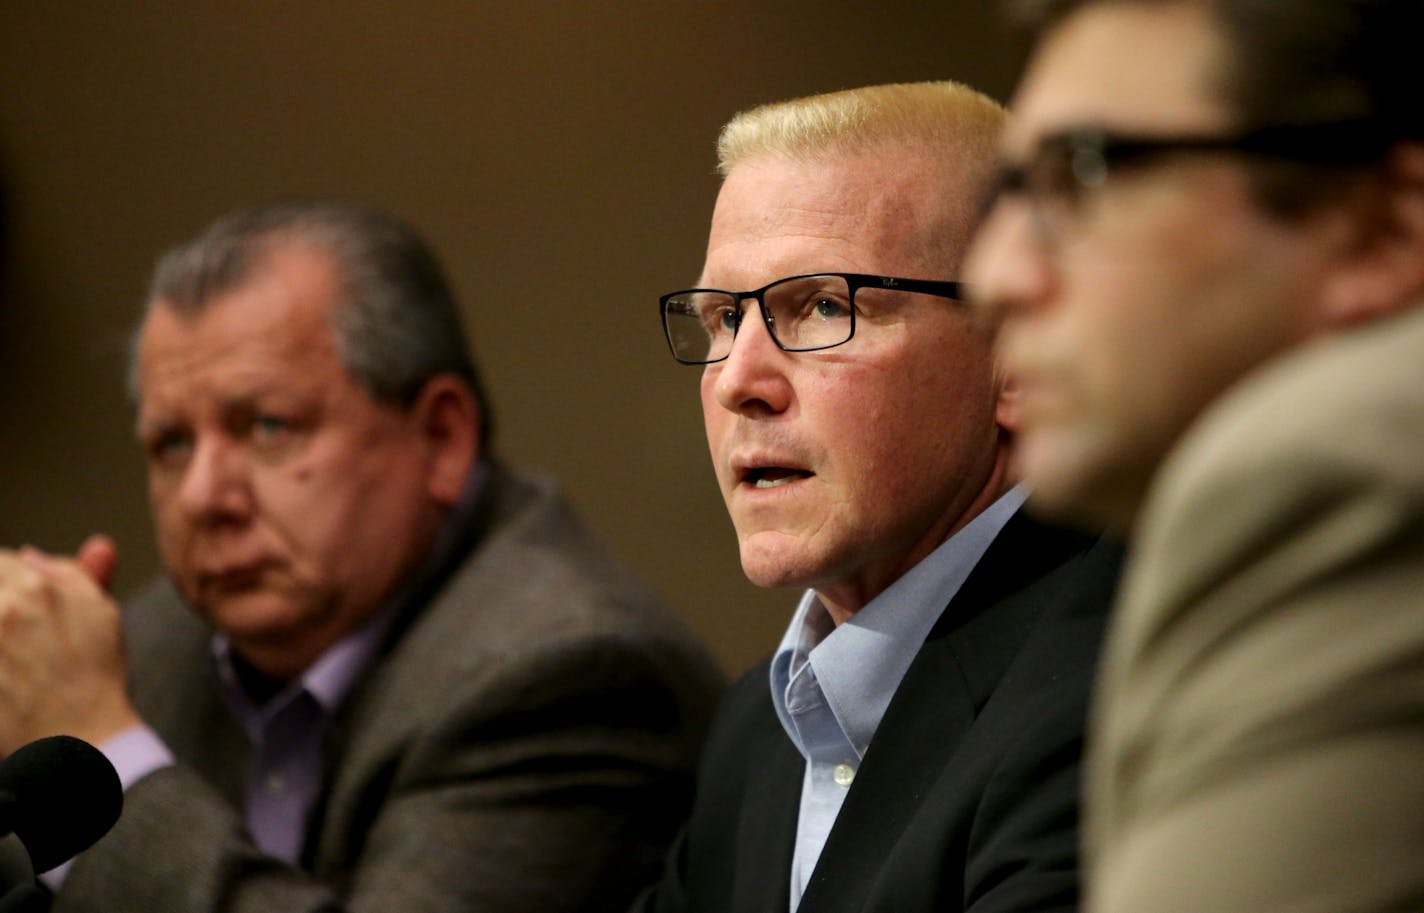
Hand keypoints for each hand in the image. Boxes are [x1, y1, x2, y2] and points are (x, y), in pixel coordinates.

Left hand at [0, 537, 139, 753]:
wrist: (80, 737)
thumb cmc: (95, 678)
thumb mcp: (102, 614)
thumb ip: (70, 573)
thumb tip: (29, 554)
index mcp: (38, 588)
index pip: (3, 561)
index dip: (9, 578)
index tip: (17, 601)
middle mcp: (4, 610)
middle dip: (2, 603)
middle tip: (20, 635)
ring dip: (0, 630)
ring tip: (14, 653)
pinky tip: (6, 674)